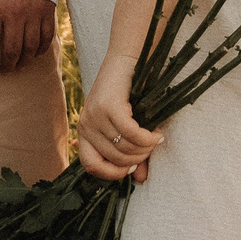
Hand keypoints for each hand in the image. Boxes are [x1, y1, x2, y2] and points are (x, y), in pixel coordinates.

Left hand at [0, 0, 55, 74]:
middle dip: (7, 66)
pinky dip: (41, 49)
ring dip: (24, 61)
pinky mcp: (48, 9)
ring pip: (30, 47)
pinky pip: (46, 37)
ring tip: (18, 65)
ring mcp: (33, 13)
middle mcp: (14, 15)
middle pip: (12, 51)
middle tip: (4, 71)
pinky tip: (34, 53)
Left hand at [76, 56, 162, 183]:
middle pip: (114, 160)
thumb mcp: (125, 127)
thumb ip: (131, 153)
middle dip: (138, 159)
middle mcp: (85, 125)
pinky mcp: (108, 106)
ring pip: (124, 149)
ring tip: (155, 138)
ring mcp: (94, 115)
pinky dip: (147, 138)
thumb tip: (140, 179)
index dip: (112, 174)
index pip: (90, 166)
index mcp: (84, 131)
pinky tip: (156, 133)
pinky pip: (131, 134)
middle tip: (151, 147)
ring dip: (146, 148)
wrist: (128, 59)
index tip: (131, 168)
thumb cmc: (128, 95)